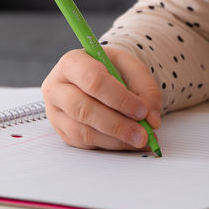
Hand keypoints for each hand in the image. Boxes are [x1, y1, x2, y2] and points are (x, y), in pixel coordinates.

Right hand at [42, 46, 162, 150]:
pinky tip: (128, 143)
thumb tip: (152, 120)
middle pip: (83, 109)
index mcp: (71, 63)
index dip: (119, 98)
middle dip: (117, 124)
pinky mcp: (63, 132)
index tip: (141, 110)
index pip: (93, 81)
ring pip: (83, 131)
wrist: (97, 77)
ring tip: (140, 140)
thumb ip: (146, 89)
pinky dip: (110, 145)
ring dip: (115, 139)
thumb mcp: (131, 67)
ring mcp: (56, 113)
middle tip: (143, 134)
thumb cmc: (111, 69)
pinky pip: (85, 144)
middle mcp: (57, 88)